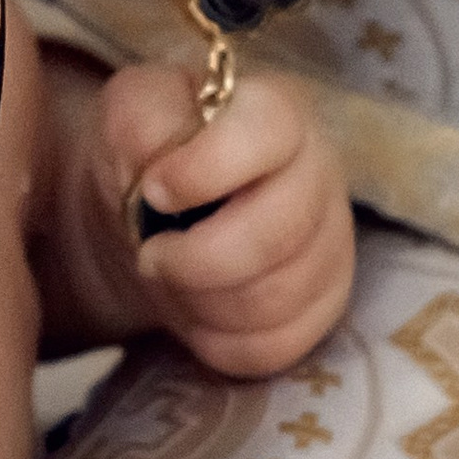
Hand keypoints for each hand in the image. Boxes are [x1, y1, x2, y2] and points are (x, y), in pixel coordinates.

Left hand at [97, 63, 353, 377]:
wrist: (150, 214)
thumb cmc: (148, 154)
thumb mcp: (127, 113)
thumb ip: (140, 122)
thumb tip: (158, 165)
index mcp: (275, 113)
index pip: (270, 132)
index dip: (207, 169)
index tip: (153, 192)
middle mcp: (320, 173)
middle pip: (278, 234)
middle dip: (195, 260)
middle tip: (149, 255)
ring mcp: (331, 242)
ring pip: (277, 299)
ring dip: (202, 302)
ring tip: (171, 280)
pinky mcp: (324, 304)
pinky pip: (278, 345)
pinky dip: (220, 342)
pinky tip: (196, 313)